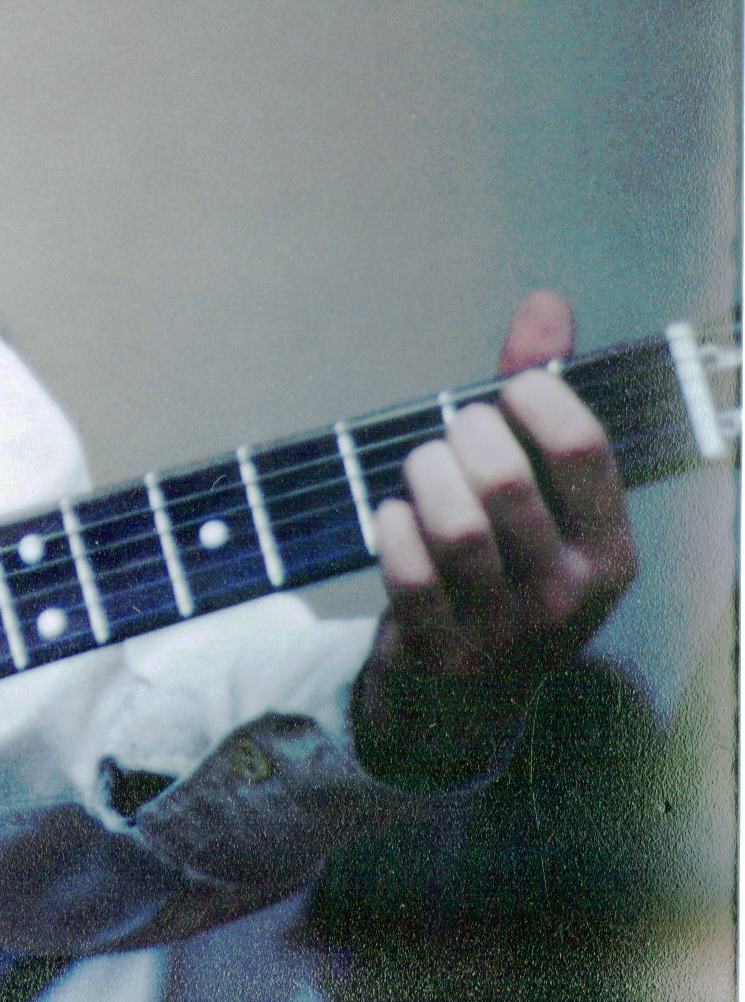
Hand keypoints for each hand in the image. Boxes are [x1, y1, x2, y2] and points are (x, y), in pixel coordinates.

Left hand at [351, 290, 637, 785]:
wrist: (466, 698)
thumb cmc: (508, 564)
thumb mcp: (547, 497)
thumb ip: (544, 395)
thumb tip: (546, 303)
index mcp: (612, 552)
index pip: (582, 447)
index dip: (532, 394)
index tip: (507, 390)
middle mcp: (569, 596)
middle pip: (505, 477)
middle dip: (462, 434)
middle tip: (452, 435)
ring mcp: (505, 630)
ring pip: (453, 522)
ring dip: (420, 474)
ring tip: (421, 470)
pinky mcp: (439, 652)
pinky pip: (405, 568)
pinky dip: (388, 527)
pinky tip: (393, 517)